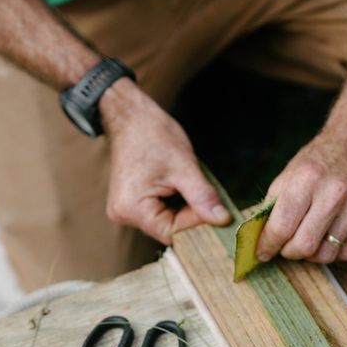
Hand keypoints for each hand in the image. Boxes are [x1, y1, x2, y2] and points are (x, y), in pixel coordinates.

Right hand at [101, 80, 229, 243]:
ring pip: (167, 220)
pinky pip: (160, 211)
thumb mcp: (184, 167)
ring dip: (184, 206)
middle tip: (207, 194)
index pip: (173, 232)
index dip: (197, 222)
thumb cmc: (152, 135)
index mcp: (132, 209)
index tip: (216, 208)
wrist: (130, 115)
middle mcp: (124, 214)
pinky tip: (178, 184)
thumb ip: (202, 197)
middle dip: (192, 213)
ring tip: (188, 182)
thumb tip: (222, 220)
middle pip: (170, 228)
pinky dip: (175, 201)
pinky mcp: (132, 202)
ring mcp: (126, 209)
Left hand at [257, 128, 346, 263]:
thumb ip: (273, 207)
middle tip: (286, 247)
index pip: (281, 227)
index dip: (267, 245)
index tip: (262, 252)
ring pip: (326, 255)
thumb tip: (259, 240)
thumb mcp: (289, 174)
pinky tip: (327, 238)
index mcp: (306, 179)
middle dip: (289, 252)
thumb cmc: (318, 161)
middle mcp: (334, 193)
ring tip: (308, 240)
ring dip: (311, 254)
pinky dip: (333, 251)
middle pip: (304, 246)